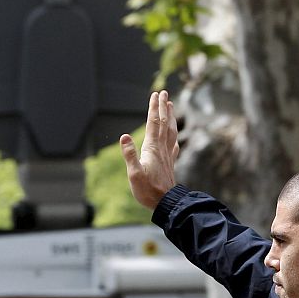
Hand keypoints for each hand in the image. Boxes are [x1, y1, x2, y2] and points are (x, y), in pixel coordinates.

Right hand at [120, 90, 178, 209]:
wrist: (166, 204)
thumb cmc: (148, 191)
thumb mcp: (134, 174)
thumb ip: (129, 154)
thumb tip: (123, 136)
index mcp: (152, 148)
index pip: (153, 123)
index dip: (154, 108)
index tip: (155, 95)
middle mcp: (161, 149)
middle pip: (163, 124)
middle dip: (163, 107)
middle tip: (164, 93)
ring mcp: (167, 156)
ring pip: (170, 132)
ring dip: (171, 118)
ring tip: (172, 107)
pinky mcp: (170, 164)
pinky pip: (173, 145)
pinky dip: (173, 136)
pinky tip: (174, 137)